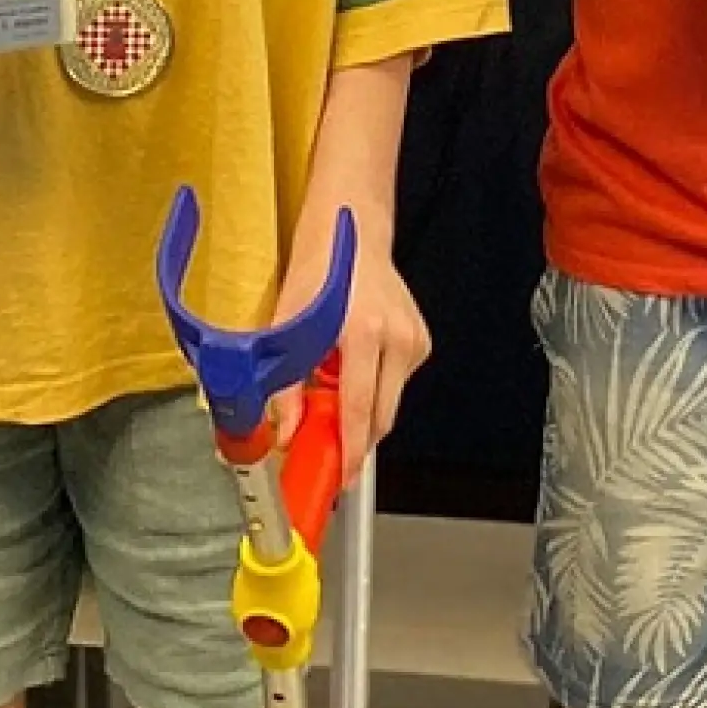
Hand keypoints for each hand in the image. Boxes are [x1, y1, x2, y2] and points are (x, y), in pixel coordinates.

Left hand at [275, 213, 428, 466]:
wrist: (353, 230)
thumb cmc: (317, 271)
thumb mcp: (288, 325)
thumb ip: (285, 386)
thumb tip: (284, 434)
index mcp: (364, 332)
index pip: (361, 410)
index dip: (351, 451)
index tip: (343, 477)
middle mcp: (397, 337)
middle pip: (382, 416)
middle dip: (354, 434)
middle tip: (324, 439)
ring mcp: (415, 339)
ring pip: (389, 402)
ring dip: (361, 406)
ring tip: (333, 379)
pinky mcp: (422, 341)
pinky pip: (396, 382)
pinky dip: (374, 385)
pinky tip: (354, 361)